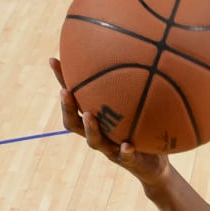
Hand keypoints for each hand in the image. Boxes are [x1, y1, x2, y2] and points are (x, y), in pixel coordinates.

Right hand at [49, 57, 170, 186]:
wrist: (155, 164)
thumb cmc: (144, 129)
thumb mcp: (140, 103)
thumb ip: (134, 84)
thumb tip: (138, 47)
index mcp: (95, 117)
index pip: (73, 97)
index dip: (62, 81)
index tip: (54, 59)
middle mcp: (98, 133)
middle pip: (73, 122)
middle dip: (67, 106)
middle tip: (65, 91)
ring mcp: (110, 148)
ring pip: (94, 140)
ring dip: (90, 128)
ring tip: (89, 115)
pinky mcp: (128, 161)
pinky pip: (125, 156)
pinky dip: (125, 150)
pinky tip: (127, 144)